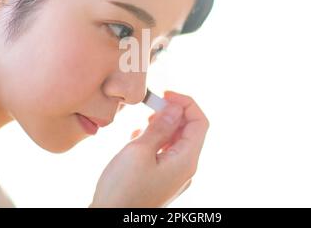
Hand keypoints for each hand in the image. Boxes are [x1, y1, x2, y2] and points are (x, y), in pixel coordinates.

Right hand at [90, 91, 208, 207]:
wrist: (110, 219)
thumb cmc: (122, 189)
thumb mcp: (139, 151)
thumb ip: (159, 127)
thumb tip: (175, 108)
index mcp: (186, 161)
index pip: (199, 122)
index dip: (186, 103)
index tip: (165, 94)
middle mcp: (186, 169)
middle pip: (189, 131)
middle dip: (172, 114)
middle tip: (151, 105)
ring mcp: (175, 177)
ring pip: (176, 142)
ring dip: (162, 127)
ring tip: (143, 124)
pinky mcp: (163, 181)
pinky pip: (166, 154)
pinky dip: (156, 141)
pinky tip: (138, 139)